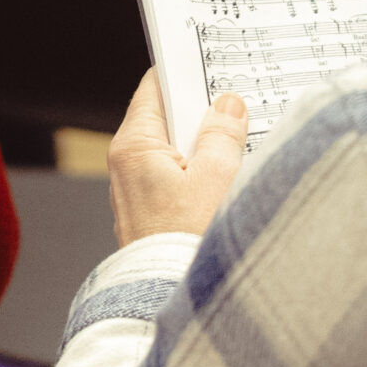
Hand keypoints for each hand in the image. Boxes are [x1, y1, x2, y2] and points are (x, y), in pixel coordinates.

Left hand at [108, 70, 248, 244]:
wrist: (172, 304)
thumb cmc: (190, 246)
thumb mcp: (217, 180)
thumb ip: (222, 136)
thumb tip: (227, 104)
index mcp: (134, 147)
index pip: (154, 90)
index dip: (182, 74)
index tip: (209, 63)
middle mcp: (126, 167)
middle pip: (165, 120)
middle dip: (200, 112)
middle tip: (236, 101)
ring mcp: (136, 194)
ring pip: (172, 152)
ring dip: (203, 146)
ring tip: (240, 138)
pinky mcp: (151, 217)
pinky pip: (175, 180)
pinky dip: (199, 173)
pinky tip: (227, 177)